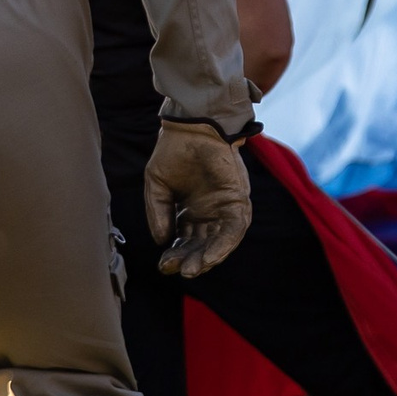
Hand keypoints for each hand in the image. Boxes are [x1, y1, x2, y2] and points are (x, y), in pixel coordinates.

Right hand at [142, 123, 251, 278]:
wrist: (192, 125)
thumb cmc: (174, 151)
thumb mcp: (158, 185)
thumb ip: (159, 213)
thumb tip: (162, 242)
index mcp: (190, 211)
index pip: (185, 240)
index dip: (175, 254)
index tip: (164, 264)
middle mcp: (210, 212)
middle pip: (202, 245)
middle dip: (190, 260)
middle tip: (178, 270)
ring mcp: (226, 206)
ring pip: (221, 241)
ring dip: (209, 257)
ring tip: (193, 269)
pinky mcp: (238, 199)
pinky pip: (234, 228)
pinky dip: (224, 245)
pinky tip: (210, 257)